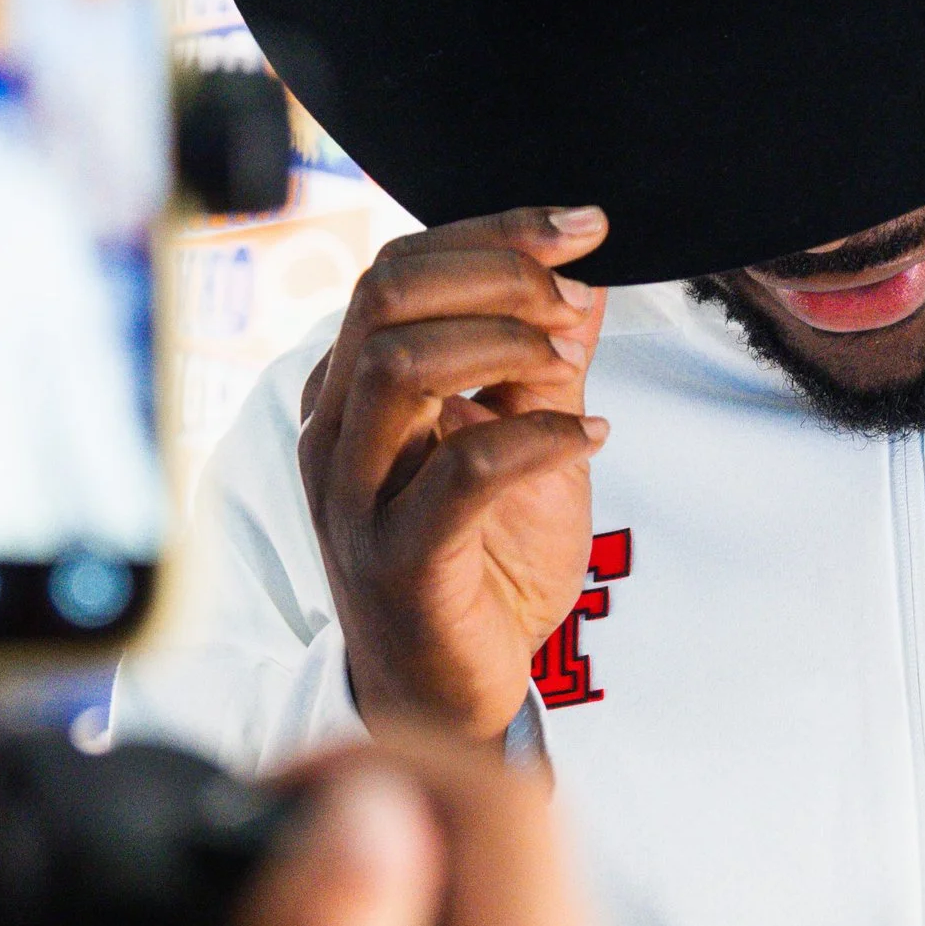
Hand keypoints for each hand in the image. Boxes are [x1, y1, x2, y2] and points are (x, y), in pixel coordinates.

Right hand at [298, 207, 610, 744]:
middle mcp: (334, 434)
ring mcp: (354, 498)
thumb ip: (544, 362)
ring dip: (504, 343)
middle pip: (385, 294)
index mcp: (351, 392)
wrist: (456, 697)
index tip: (582, 228)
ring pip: (399, 364)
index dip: (494, 233)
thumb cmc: (481, 567)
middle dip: (497, 274)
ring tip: (570, 366)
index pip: (397, 267)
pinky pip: (461, 471)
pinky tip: (590, 439)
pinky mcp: (396, 560)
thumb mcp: (525, 442)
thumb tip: (583, 272)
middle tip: (573, 302)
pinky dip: (537, 438)